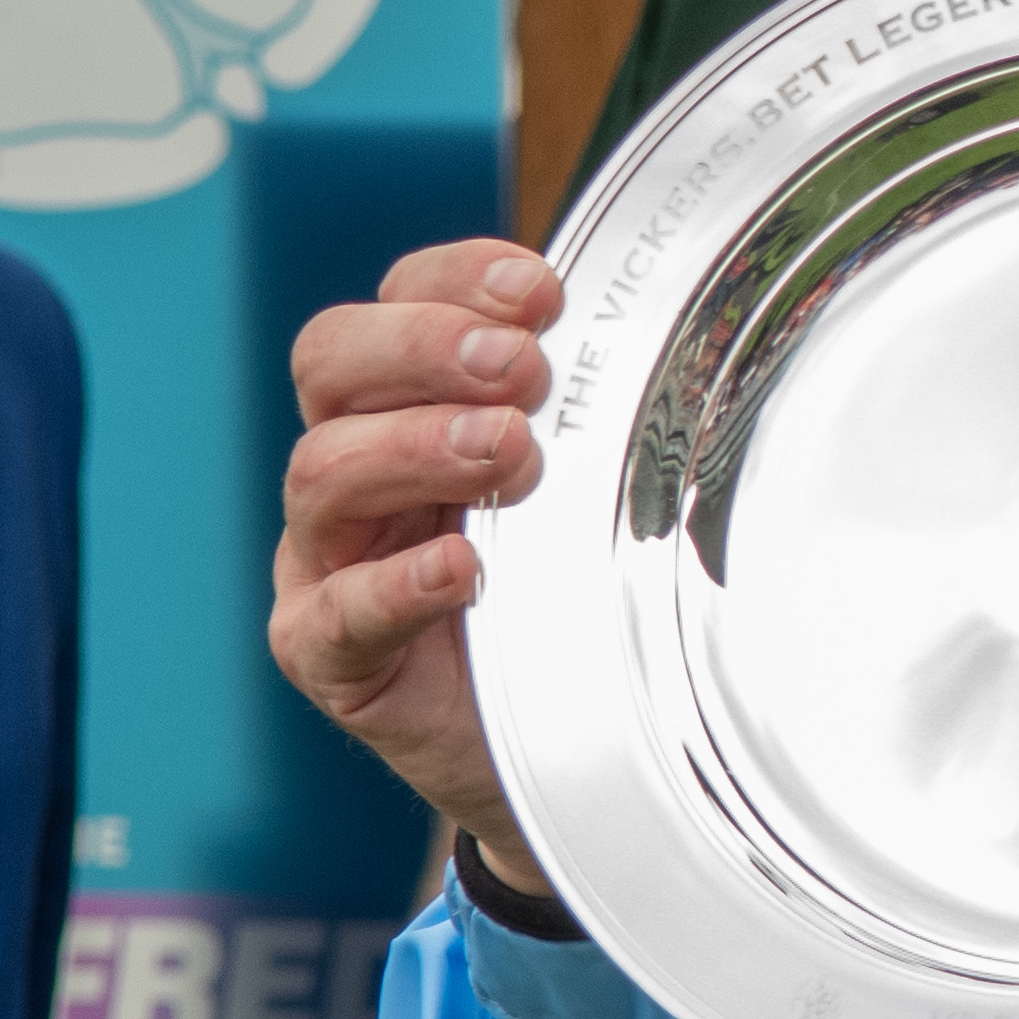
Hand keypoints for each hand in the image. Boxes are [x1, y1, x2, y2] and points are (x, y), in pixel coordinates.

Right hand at [270, 237, 560, 896]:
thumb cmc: (578, 585)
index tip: (540, 291)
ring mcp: (328, 560)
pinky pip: (333, 612)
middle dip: (424, 347)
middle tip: (522, 370)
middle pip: (331, 363)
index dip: (455, 280)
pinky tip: (463, 571)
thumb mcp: (594, 481)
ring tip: (514, 460)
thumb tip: (694, 327)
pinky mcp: (328, 655)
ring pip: (324, 473)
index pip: (397, 303)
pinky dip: (396, 584)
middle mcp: (358, 468)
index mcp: (411, 402)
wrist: (567, 737)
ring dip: (420, 449)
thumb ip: (607, 408)